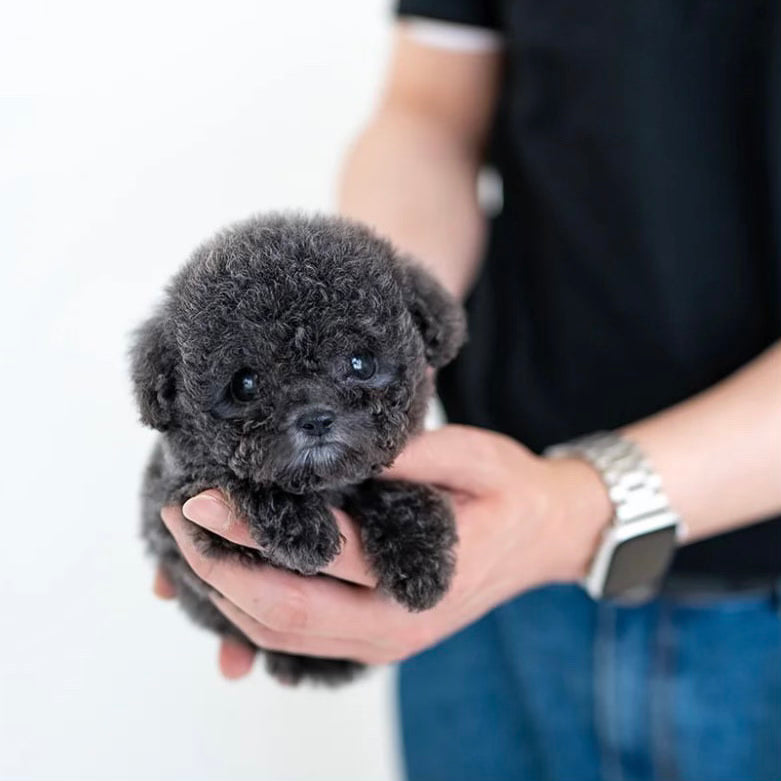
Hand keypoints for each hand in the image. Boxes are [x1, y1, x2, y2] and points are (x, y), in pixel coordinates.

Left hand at [154, 425, 610, 677]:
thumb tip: (329, 444)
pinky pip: (299, 637)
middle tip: (175, 521)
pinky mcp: (374, 640)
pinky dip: (252, 610)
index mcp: (424, 576)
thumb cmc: (510, 490)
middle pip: (286, 614)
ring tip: (186, 544)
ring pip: (284, 635)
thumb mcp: (471, 454)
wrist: (544, 537)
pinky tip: (226, 572)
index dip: (253, 527)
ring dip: (225, 595)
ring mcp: (384, 643)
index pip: (323, 555)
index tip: (201, 494)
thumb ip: (405, 454)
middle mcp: (397, 626)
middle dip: (218, 570)